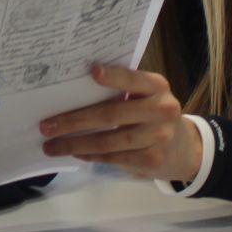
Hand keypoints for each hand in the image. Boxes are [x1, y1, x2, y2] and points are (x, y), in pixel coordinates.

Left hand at [39, 63, 201, 182]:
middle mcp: (162, 110)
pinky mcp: (152, 160)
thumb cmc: (153, 115)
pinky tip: (74, 153)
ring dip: (75, 144)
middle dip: (74, 120)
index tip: (91, 71)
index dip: (114, 76)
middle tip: (46, 125)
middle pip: (112, 115)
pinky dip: (91, 155)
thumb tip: (74, 88)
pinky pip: (114, 157)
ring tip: (51, 146)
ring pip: (109, 141)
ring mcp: (159, 137)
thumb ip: (124, 90)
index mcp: (157, 87)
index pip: (134, 79)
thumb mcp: (148, 96)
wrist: (184, 148)